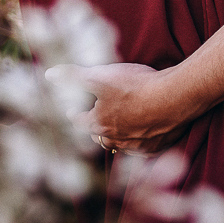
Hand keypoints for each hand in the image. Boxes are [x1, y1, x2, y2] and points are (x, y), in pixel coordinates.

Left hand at [45, 62, 189, 154]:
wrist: (174, 99)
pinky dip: (138, 140)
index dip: (75, 114)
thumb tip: (49, 74)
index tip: (72, 110)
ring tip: (118, 125)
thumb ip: (74, 76)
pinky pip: (141, 148)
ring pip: (119, 143)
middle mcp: (114, 139)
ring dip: (116, 135)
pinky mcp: (154, 148)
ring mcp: (135, 146)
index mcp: (98, 123)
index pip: (79, 121)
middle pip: (98, 136)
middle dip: (95, 127)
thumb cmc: (136, 86)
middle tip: (96, 118)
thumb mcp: (101, 76)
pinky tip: (142, 130)